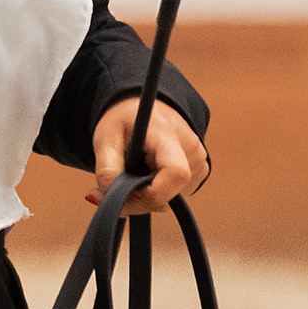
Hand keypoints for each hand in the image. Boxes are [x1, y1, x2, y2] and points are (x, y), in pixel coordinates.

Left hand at [89, 94, 208, 215]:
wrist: (143, 108)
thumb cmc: (123, 120)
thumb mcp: (105, 138)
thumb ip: (106, 169)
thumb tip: (106, 199)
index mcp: (168, 134)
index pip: (175, 173)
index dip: (153, 194)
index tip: (128, 193)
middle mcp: (191, 148)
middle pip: (173, 192)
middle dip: (142, 200)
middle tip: (119, 189)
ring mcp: (200, 159)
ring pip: (174, 197)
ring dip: (149, 196)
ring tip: (135, 172)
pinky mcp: (202, 169)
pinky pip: (179, 193)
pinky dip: (159, 192)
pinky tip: (148, 173)